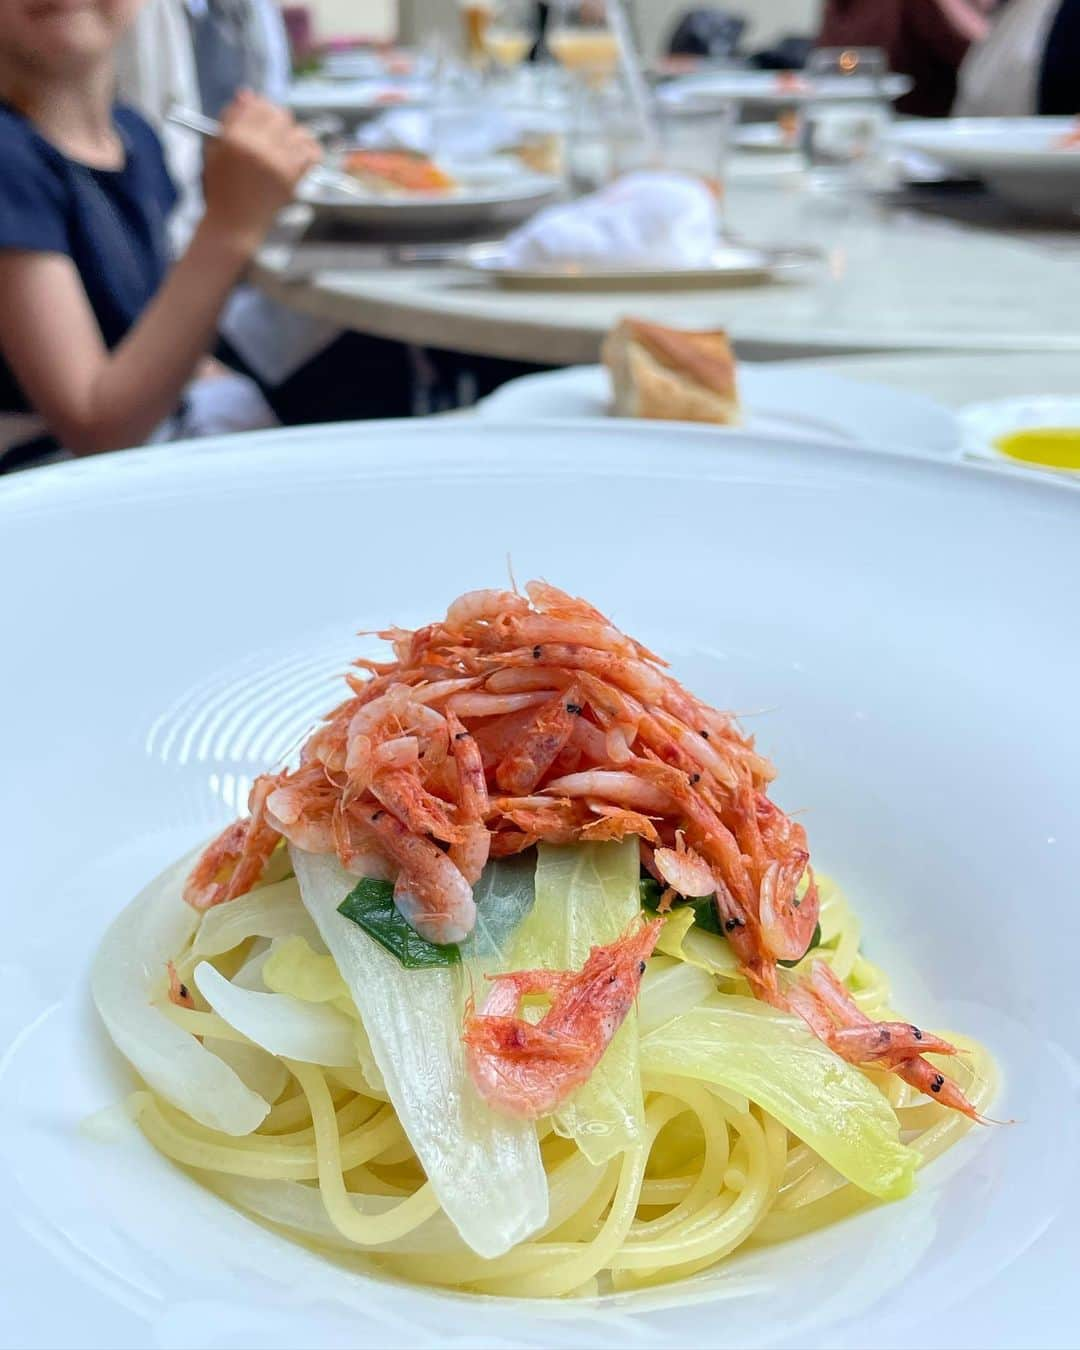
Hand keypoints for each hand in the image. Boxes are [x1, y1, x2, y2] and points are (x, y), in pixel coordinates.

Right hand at [202, 91, 321, 257]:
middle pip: (280, 115)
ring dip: (294, 134)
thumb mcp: (216, 149)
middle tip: (273, 130)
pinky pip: (311, 154)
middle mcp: (259, 148)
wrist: (234, 223)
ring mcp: (278, 163)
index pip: (257, 105)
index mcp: (236, 138)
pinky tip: (302, 153)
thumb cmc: (221, 186)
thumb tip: (246, 94)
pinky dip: (309, 150)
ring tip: (285, 143)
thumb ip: (230, 120)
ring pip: (299, 132)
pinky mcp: (292, 179)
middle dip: (277, 119)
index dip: (260, 106)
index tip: (260, 112)